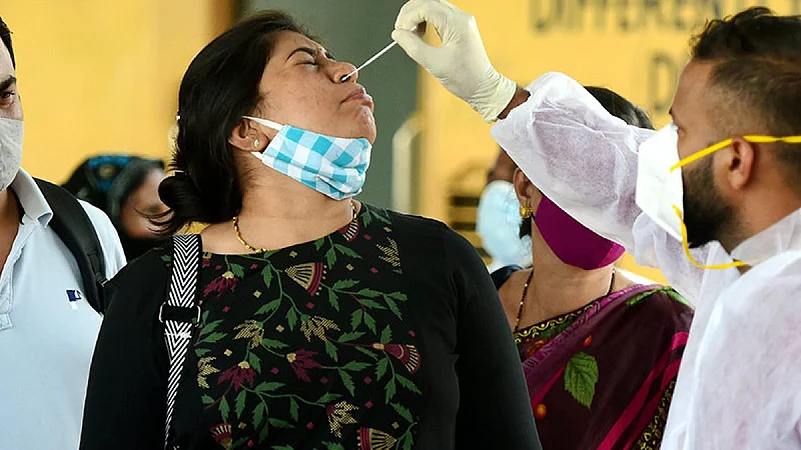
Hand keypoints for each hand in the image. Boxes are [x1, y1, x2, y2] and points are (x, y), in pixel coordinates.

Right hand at [392, 0, 516, 121]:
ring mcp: (461, 21)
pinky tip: (420, 34)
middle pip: (428, 1)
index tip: (400, 32)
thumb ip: (413, 46)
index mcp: (457, 24)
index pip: (425, 6)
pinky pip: (438, 15)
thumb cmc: (465, 79)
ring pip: (432, 6)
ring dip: (417, 17)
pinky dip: (425, 21)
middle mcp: (461, 18)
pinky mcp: (459, 27)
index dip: (408, 17)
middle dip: (410, 14)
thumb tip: (398, 34)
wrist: (483, 87)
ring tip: (411, 34)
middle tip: (401, 32)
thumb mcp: (434, 64)